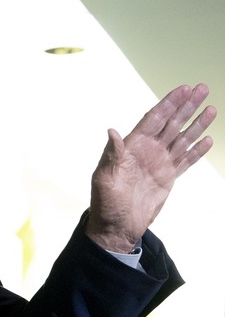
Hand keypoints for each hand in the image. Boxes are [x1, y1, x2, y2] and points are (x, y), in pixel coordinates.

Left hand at [87, 84, 215, 251]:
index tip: (184, 89)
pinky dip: (197, 150)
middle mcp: (147, 151)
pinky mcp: (167, 178)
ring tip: (211, 108)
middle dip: (186, 106)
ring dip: (196, 124)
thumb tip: (112, 131)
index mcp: (131, 147)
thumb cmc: (105, 204)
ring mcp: (159, 163)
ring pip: (182, 139)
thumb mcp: (105, 179)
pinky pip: (185, 160)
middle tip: (202, 89)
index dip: (169, 104)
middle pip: (171, 123)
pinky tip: (207, 139)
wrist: (116, 228)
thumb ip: (112, 155)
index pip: (154, 119)